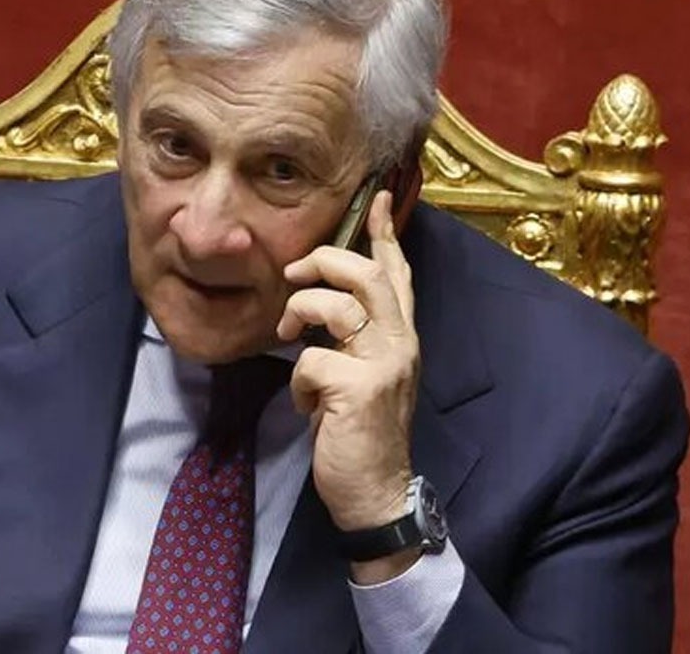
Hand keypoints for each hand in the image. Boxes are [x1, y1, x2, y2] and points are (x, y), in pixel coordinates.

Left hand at [277, 191, 419, 571]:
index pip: (397, 274)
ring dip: (299, 315)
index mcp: (401, 337)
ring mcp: (383, 365)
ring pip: (335, 306)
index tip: (377, 196)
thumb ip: (353, 339)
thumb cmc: (360, 433)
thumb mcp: (362, 376)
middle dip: (323, 262)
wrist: (377, 493)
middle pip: (365, 275)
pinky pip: (310, 361)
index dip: (384, 234)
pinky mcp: (360, 389)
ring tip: (288, 338)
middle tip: (294, 274)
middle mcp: (400, 343)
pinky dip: (299, 383)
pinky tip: (309, 408)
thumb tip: (318, 304)